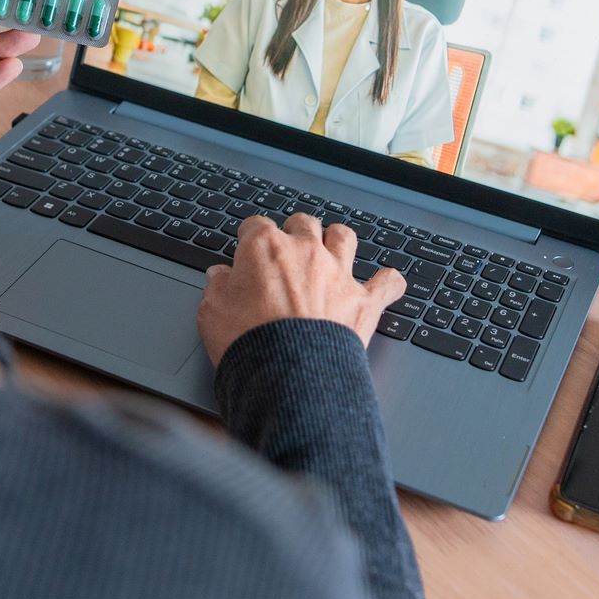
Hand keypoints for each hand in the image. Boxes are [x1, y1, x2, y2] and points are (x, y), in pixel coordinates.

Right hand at [197, 213, 406, 366]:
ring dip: (337, 241)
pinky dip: (387, 282)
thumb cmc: (247, 342)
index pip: (255, 226)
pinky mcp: (363, 301)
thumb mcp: (212, 312)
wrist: (288, 375)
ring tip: (332, 251)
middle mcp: (305, 251)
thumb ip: (217, 288)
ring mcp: (337, 274)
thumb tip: (219, 276)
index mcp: (265, 247)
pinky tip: (386, 283)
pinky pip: (386, 282)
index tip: (246, 251)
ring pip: (344, 237)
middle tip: (287, 252)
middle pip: (303, 223)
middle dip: (294, 233)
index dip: (250, 238)